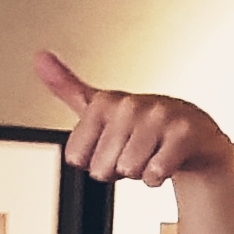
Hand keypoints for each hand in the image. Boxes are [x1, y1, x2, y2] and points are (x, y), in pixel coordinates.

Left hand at [37, 52, 233, 186]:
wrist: (193, 136)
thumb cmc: (141, 125)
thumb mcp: (99, 107)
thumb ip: (66, 87)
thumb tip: (39, 57)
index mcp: (104, 102)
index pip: (75, 158)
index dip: (92, 160)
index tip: (111, 144)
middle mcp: (131, 105)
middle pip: (100, 169)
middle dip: (117, 169)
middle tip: (135, 149)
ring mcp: (160, 116)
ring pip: (127, 171)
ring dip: (139, 172)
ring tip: (152, 152)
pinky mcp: (184, 133)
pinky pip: (153, 175)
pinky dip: (158, 177)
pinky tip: (168, 158)